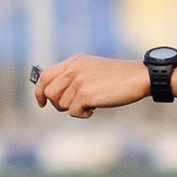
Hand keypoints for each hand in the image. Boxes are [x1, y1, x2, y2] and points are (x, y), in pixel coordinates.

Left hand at [33, 55, 148, 117]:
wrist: (138, 77)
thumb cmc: (118, 77)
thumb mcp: (91, 69)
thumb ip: (74, 76)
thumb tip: (54, 95)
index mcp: (73, 62)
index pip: (45, 76)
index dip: (39, 91)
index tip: (41, 103)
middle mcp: (73, 69)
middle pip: (49, 93)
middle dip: (58, 104)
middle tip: (75, 105)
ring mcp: (78, 81)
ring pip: (62, 105)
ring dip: (75, 109)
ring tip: (91, 103)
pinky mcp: (85, 94)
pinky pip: (74, 112)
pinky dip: (84, 114)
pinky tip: (96, 107)